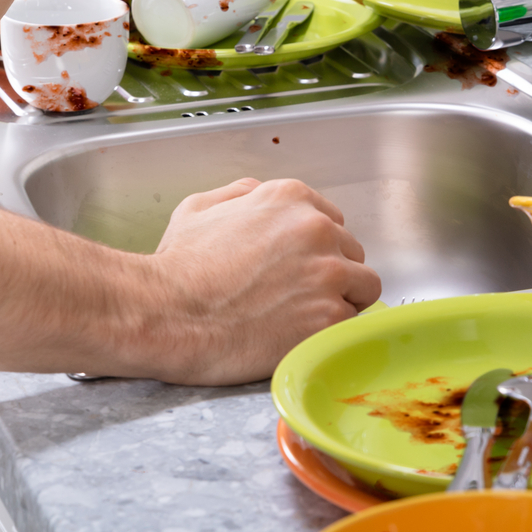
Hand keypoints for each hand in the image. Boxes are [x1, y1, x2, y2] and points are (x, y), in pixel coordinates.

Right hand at [143, 177, 381, 384]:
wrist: (168, 314)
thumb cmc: (177, 268)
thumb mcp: (198, 208)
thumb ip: (239, 194)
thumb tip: (257, 196)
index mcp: (290, 198)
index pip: (332, 221)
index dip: (315, 248)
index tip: (298, 267)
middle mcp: (317, 229)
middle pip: (351, 252)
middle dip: (331, 273)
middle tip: (297, 296)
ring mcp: (327, 273)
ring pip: (363, 287)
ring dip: (341, 302)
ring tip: (304, 318)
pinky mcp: (329, 318)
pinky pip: (352, 324)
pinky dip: (331, 333)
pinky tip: (300, 336)